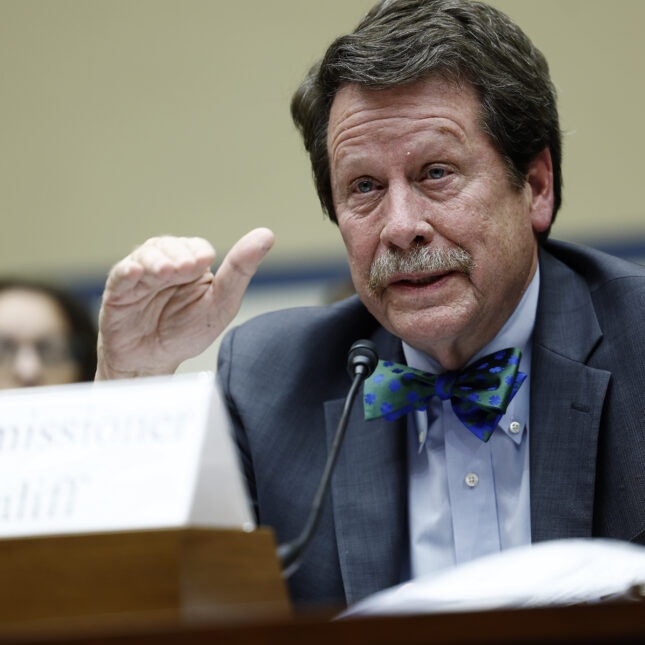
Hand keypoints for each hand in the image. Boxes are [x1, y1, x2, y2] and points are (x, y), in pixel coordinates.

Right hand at [96, 228, 274, 379]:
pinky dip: (127, 271)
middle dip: (178, 255)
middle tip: (187, 267)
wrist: (153, 363)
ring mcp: (140, 276)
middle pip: (169, 246)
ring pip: (145, 256)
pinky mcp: (118, 291)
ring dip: (157, 260)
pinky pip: (120, 275)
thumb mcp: (220, 304)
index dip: (199, 252)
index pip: (196, 247)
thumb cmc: (186, 332)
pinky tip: (136, 272)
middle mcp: (165, 264)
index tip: (205, 261)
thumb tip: (266, 235)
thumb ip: (240, 271)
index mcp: (191, 265)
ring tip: (166, 272)